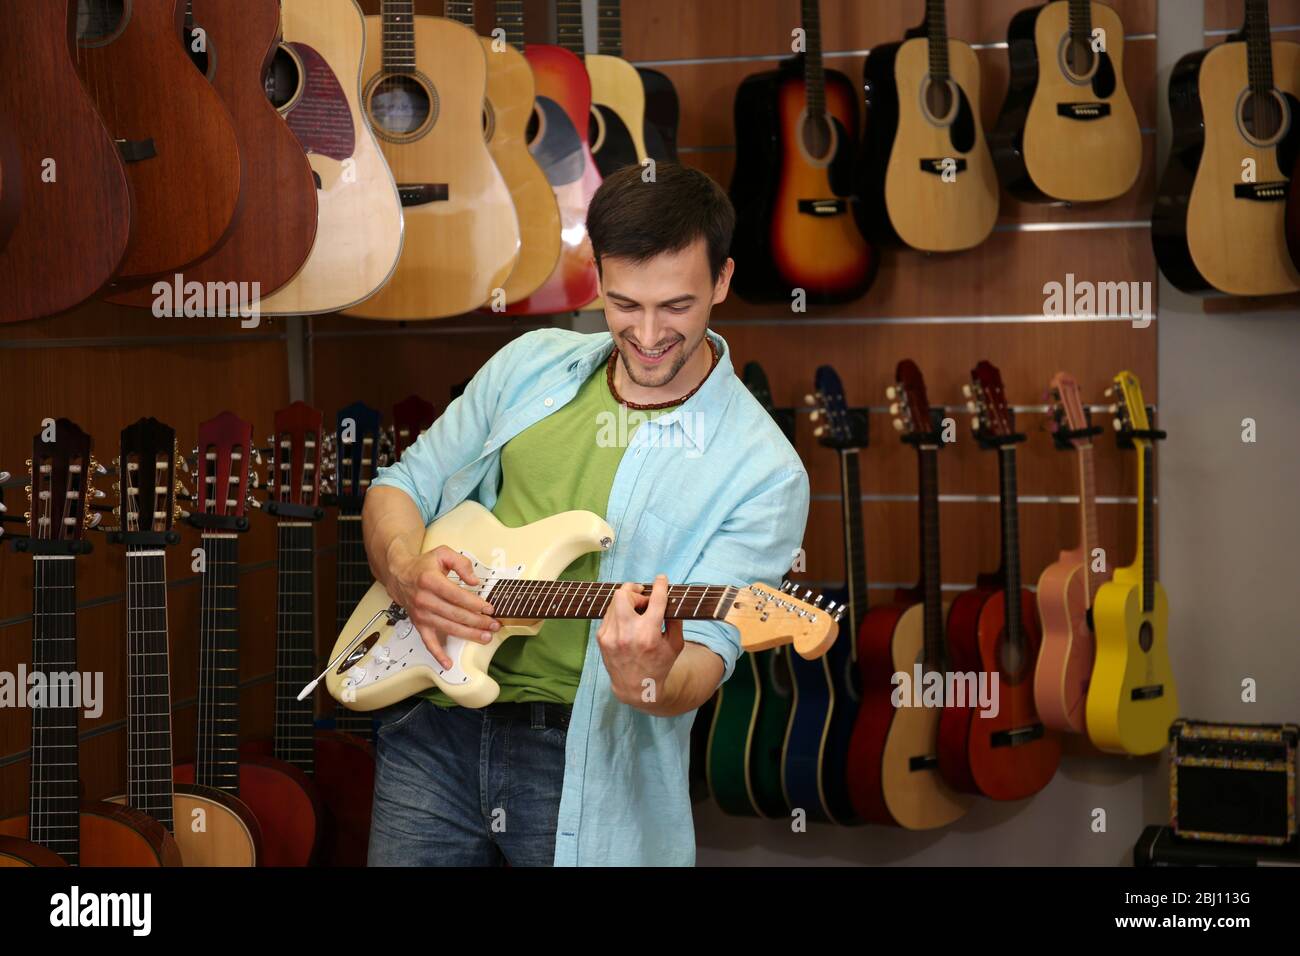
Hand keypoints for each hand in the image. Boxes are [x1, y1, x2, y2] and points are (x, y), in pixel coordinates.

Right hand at [388, 544, 499, 669]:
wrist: (399, 575)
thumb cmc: (423, 566)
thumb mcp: (443, 554)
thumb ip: (461, 564)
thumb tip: (474, 581)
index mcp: (430, 581)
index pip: (457, 596)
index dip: (475, 604)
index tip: (489, 608)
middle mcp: (424, 599)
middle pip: (455, 614)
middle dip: (478, 621)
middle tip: (493, 624)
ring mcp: (421, 614)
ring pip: (448, 628)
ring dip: (468, 635)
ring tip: (485, 637)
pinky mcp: (419, 624)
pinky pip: (428, 642)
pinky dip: (437, 654)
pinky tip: (448, 663)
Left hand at [595, 575, 684, 709]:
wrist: (635, 688)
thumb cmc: (659, 666)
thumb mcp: (675, 645)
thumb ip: (675, 621)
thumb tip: (670, 599)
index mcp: (649, 635)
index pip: (655, 600)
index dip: (660, 585)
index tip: (661, 578)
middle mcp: (628, 633)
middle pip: (624, 594)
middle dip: (635, 590)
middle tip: (643, 597)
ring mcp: (611, 635)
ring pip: (615, 601)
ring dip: (628, 601)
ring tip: (637, 610)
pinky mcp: (602, 638)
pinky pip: (610, 614)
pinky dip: (619, 613)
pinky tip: (627, 621)